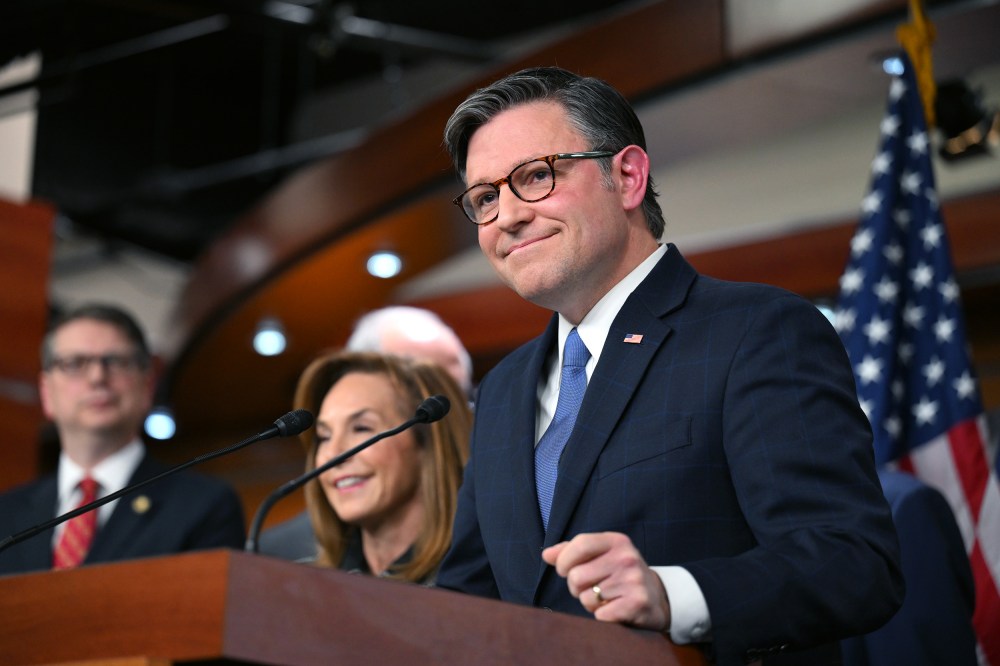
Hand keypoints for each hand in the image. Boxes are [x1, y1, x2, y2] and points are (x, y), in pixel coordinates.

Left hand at [542, 531, 670, 630]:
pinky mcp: (636, 604)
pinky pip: (599, 615)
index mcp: (617, 541)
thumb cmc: (619, 574)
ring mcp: (633, 581)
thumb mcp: (601, 555)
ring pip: (586, 598)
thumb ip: (571, 552)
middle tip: (591, 588)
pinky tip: (614, 610)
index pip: (580, 544)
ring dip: (590, 603)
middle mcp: (627, 558)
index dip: (564, 560)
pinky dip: (602, 617)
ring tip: (606, 599)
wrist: (657, 598)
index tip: (564, 570)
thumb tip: (546, 555)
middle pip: (577, 576)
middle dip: (576, 587)